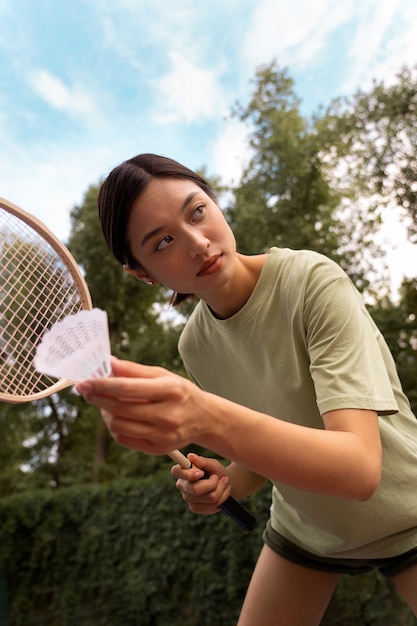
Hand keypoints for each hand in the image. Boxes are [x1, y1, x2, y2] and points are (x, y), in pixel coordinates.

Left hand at [75, 357, 206, 454]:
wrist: (204, 418)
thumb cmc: (178, 392)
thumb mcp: (162, 375)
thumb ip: (133, 370)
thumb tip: (107, 363)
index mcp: (170, 391)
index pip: (127, 389)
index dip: (101, 385)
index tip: (84, 382)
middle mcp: (168, 415)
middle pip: (119, 409)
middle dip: (97, 398)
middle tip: (87, 390)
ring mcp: (163, 435)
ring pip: (118, 426)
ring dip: (105, 413)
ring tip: (106, 403)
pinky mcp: (158, 449)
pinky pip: (124, 439)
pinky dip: (115, 427)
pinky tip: (119, 417)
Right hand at [171, 453, 231, 514]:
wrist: (224, 483)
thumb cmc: (215, 471)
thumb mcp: (213, 464)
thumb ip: (203, 461)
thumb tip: (190, 456)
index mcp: (181, 471)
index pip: (176, 472)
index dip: (188, 474)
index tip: (201, 472)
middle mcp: (182, 485)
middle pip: (195, 489)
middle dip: (213, 484)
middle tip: (218, 477)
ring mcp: (187, 498)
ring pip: (209, 497)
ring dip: (221, 489)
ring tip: (223, 483)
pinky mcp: (195, 508)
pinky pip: (212, 505)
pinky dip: (222, 497)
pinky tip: (222, 492)